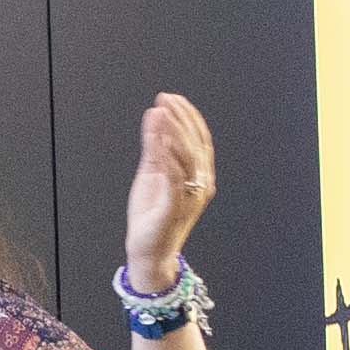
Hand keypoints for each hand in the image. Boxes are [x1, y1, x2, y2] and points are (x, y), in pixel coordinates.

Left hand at [121, 90, 220, 294]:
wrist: (149, 251)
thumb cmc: (153, 212)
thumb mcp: (153, 172)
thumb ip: (154, 145)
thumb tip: (155, 113)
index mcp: (199, 175)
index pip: (200, 139)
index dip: (189, 116)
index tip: (173, 98)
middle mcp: (201, 185)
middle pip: (195, 145)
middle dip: (181, 119)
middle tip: (166, 99)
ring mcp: (189, 197)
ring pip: (187, 159)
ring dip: (174, 133)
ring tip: (162, 113)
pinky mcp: (174, 209)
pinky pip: (174, 180)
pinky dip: (169, 159)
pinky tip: (160, 141)